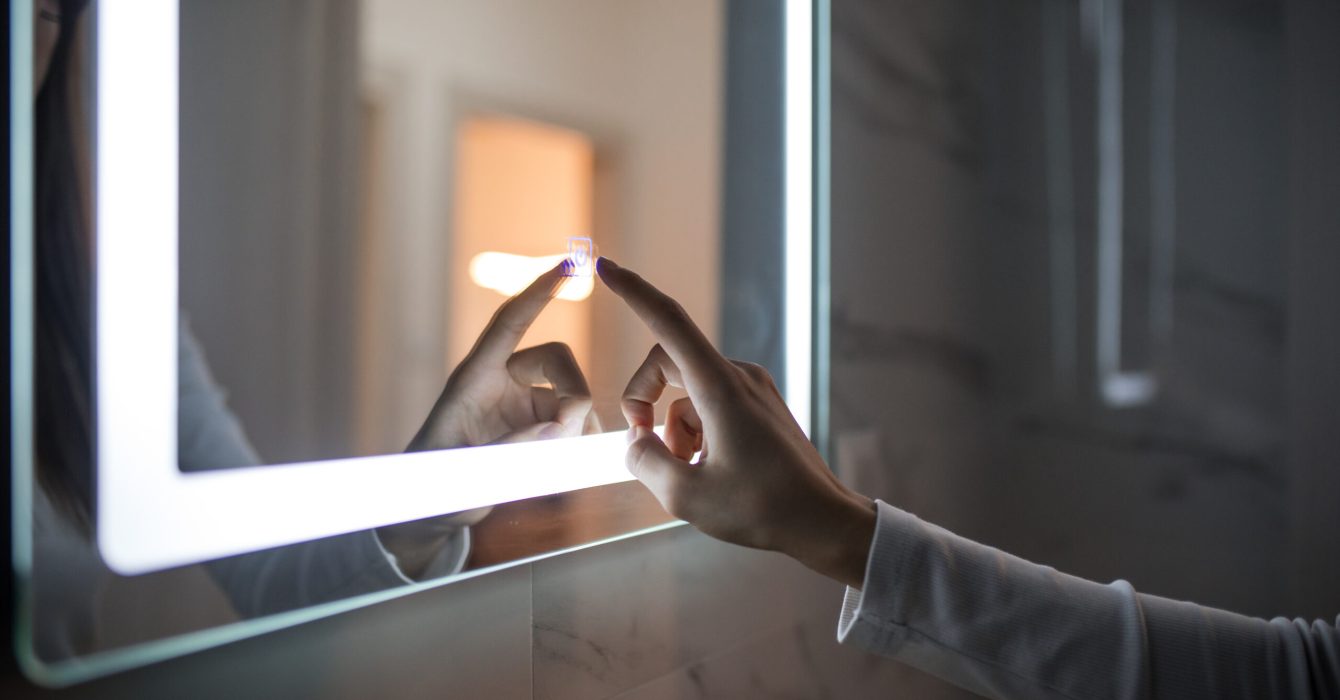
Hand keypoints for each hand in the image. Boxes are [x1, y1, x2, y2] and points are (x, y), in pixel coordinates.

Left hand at [378, 260, 598, 577]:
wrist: (429, 508)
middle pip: (556, 360)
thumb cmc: (432, 487)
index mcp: (474, 378)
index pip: (510, 322)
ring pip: (571, 393)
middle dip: (574, 393)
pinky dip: (579, 438)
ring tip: (561, 462)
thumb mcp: (463, 473)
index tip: (570, 266)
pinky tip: (566, 465)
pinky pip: (573, 420)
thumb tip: (556, 432)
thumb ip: (509, 451)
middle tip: (569, 435)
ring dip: (579, 422)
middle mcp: (502, 382)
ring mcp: (522, 403)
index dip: (539, 292)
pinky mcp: (536, 426)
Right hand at [597, 257, 875, 588]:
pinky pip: (709, 403)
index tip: (605, 266)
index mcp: (719, 387)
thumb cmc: (761, 508)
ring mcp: (751, 387)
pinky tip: (711, 469)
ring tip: (692, 473)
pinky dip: (695, 432)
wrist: (822, 520)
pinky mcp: (759, 403)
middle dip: (643, 400)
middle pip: (667, 362)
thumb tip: (634, 441)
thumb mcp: (684, 496)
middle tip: (641, 445)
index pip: (668, 322)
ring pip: (686, 392)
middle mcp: (737, 376)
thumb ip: (644, 461)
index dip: (632, 292)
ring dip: (673, 429)